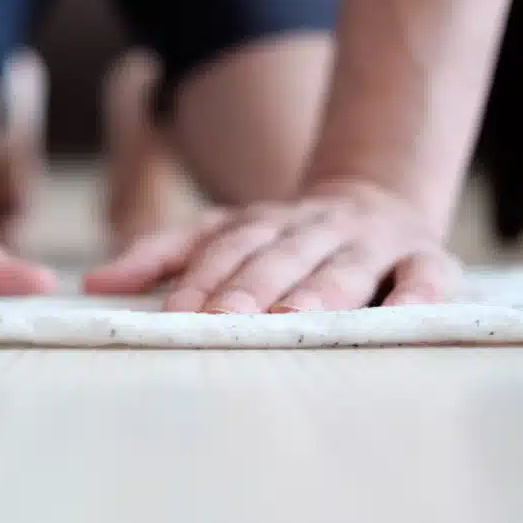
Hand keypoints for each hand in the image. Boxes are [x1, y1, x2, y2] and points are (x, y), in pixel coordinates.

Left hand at [84, 182, 461, 312]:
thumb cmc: (285, 237)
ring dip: (318, 292)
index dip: (202, 279)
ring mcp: (370, 241)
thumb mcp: (222, 233)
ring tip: (293, 321)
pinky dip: (418, 292)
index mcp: (263, 223)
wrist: (374, 200)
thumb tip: (96, 281)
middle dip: (250, 289)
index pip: (225, 250)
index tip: (176, 313)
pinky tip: (405, 313)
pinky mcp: (423, 256)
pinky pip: (426, 274)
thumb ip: (163, 253)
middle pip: (279, 258)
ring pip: (344, 265)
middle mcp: (314, 228)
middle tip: (224, 322)